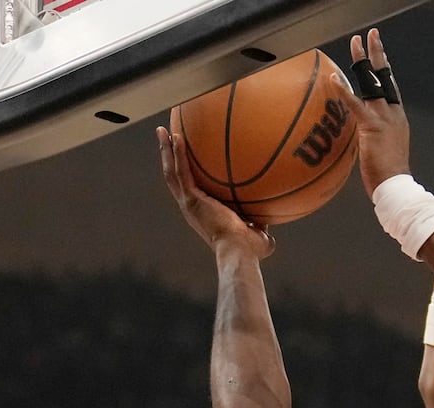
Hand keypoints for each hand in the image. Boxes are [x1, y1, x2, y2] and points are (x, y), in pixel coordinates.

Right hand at [156, 127, 274, 259]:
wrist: (239, 251)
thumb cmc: (250, 250)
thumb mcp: (258, 233)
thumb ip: (260, 224)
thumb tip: (271, 220)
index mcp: (202, 213)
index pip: (190, 189)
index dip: (186, 174)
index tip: (187, 159)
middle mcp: (191, 207)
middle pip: (174, 176)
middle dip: (168, 156)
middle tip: (166, 136)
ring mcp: (189, 203)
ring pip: (172, 171)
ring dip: (166, 150)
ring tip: (163, 130)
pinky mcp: (191, 199)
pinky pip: (182, 171)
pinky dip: (177, 154)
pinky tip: (177, 137)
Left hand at [347, 29, 410, 195]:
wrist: (396, 187)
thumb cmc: (388, 178)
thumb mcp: (382, 152)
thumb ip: (373, 138)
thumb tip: (362, 138)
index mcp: (397, 120)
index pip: (390, 88)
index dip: (385, 70)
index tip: (380, 54)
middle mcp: (394, 114)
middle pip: (385, 77)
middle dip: (378, 55)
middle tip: (371, 36)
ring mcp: (385, 119)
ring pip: (374, 83)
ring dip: (363, 61)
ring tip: (356, 44)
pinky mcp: (372, 128)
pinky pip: (356, 105)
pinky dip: (344, 91)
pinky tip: (334, 78)